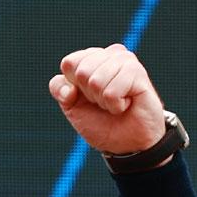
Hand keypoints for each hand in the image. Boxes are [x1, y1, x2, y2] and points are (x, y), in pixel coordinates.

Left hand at [48, 44, 164, 154]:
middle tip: (104, 100)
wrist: (127, 141)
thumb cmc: (101, 122)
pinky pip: (111, 92)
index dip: (73, 87)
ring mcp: (125, 60)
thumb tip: (70, 88)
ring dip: (103, 101)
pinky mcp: (137, 72)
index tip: (87, 97)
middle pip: (81, 71)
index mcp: (92, 58)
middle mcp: (110, 54)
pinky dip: (115, 105)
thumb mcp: (71, 106)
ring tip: (116, 102)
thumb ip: (59, 89)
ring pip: (96, 81)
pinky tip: (126, 104)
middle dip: (90, 94)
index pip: (69, 63)